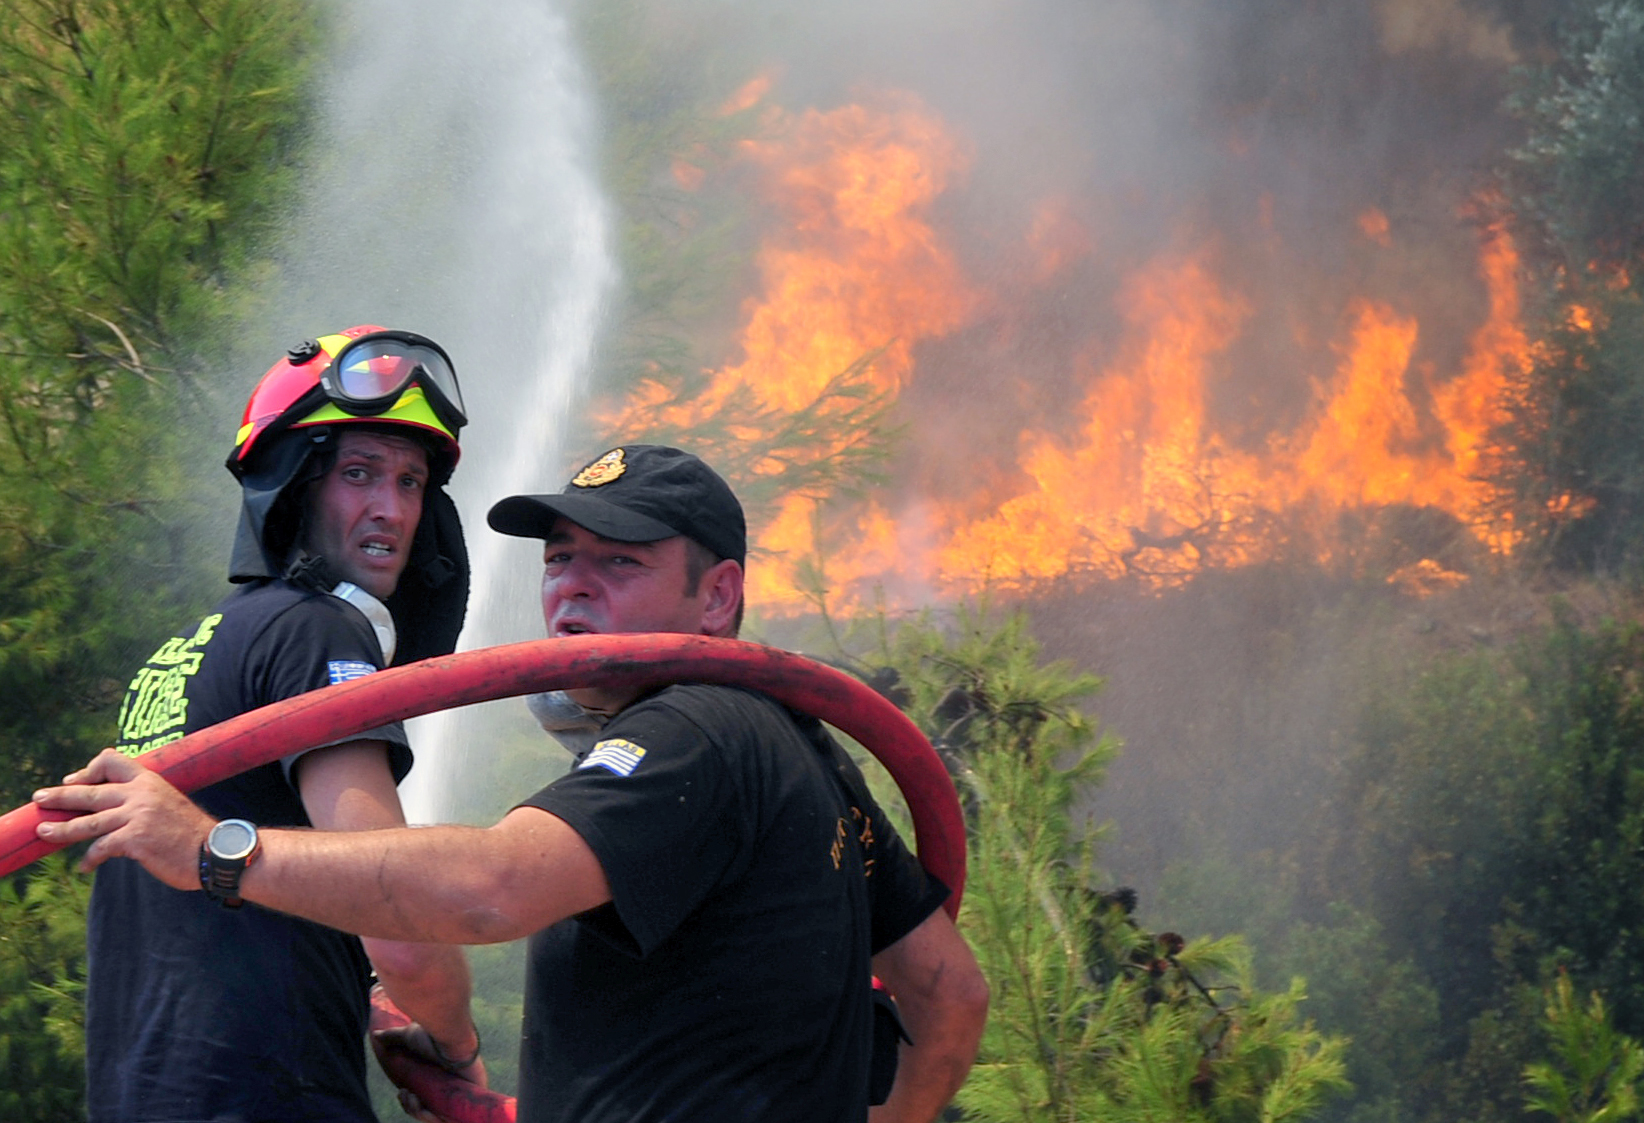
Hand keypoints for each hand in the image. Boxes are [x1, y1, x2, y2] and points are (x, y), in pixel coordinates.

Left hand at [32, 748, 213, 888]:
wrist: (215, 851)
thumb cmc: (193, 832)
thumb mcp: (169, 803)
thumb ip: (145, 800)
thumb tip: (120, 809)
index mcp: (150, 781)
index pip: (112, 761)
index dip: (90, 769)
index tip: (77, 780)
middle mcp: (141, 794)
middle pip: (90, 790)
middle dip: (61, 795)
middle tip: (40, 798)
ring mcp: (137, 816)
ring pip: (88, 821)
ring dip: (62, 828)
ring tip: (44, 831)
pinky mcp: (135, 839)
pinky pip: (101, 848)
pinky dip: (90, 859)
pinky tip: (85, 866)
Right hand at [372, 1019, 488, 1122]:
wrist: (452, 1037)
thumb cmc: (435, 1036)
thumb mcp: (409, 1036)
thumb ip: (393, 1037)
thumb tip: (375, 1034)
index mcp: (440, 1076)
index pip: (424, 1096)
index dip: (410, 1100)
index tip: (402, 1091)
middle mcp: (450, 1086)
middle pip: (428, 1107)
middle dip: (411, 1106)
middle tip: (405, 1094)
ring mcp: (458, 1096)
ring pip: (434, 1115)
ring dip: (416, 1112)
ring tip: (411, 1097)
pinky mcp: (467, 1104)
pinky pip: (446, 1120)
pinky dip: (428, 1117)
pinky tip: (418, 1104)